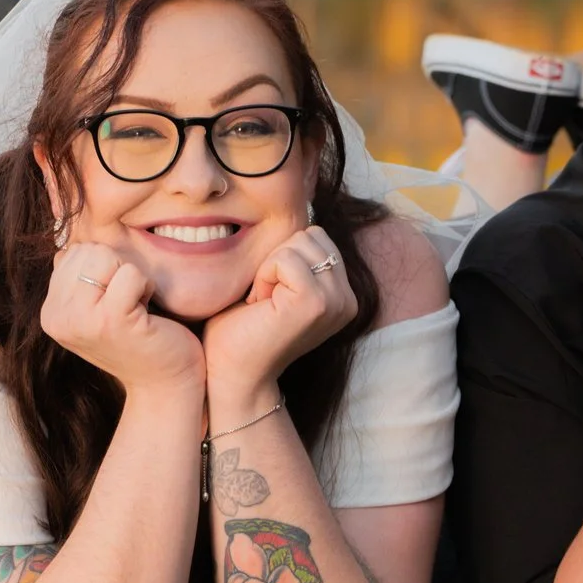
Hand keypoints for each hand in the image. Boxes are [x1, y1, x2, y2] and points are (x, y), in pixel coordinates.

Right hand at [41, 242, 203, 398]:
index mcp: (50, 312)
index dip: (105, 268)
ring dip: (132, 278)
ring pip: (106, 256)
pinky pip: (131, 273)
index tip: (114, 303)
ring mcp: (81, 320)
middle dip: (118, 269)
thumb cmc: (139, 338)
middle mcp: (57, 317)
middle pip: (88, 250)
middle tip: (128, 305)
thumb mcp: (98, 306)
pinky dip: (146, 288)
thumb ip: (79, 275)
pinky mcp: (111, 321)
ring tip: (136, 309)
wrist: (164, 384)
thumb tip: (65, 232)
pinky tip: (147, 315)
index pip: (72, 252)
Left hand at [201, 225, 359, 415]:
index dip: (283, 258)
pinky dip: (263, 277)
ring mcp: (336, 301)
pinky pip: (284, 259)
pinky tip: (261, 306)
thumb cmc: (243, 331)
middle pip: (309, 234)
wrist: (234, 375)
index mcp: (343, 294)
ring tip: (264, 304)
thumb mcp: (277, 284)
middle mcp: (348, 299)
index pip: (316, 236)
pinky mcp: (316, 303)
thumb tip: (298, 206)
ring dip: (269, 269)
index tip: (271, 297)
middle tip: (266, 301)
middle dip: (277, 260)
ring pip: (297, 243)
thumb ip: (295, 256)